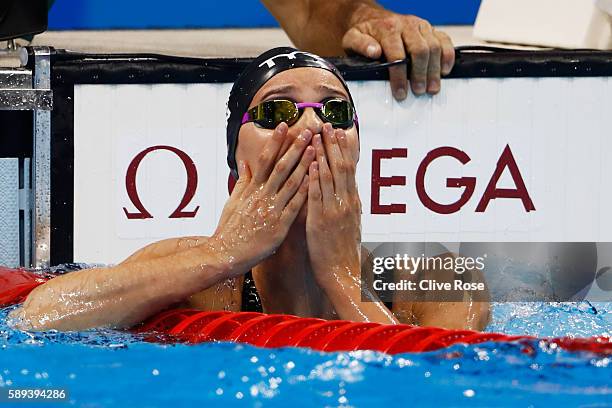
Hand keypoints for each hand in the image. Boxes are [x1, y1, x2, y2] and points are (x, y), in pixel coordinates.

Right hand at [213, 123, 314, 274]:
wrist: (227, 253)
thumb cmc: (230, 229)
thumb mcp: (233, 202)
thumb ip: (242, 182)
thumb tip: (245, 164)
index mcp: (251, 189)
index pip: (265, 159)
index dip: (276, 142)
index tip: (284, 126)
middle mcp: (262, 195)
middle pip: (280, 166)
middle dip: (295, 148)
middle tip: (307, 131)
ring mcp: (272, 209)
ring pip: (291, 182)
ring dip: (304, 165)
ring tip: (315, 149)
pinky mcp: (280, 225)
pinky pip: (295, 205)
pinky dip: (304, 191)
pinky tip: (315, 179)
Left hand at [306, 123, 361, 284]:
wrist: (343, 272)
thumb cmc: (344, 250)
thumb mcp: (351, 223)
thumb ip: (347, 204)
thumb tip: (347, 190)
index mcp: (353, 201)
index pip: (350, 169)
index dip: (344, 149)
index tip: (339, 132)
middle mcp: (347, 202)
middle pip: (341, 166)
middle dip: (334, 144)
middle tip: (327, 125)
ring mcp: (334, 209)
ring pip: (330, 175)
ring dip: (322, 153)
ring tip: (316, 135)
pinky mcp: (321, 219)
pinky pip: (317, 193)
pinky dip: (314, 175)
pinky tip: (309, 162)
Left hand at [342, 6, 454, 99]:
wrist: (373, 19)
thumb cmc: (365, 33)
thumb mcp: (352, 38)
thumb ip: (360, 45)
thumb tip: (373, 52)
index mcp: (388, 29)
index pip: (397, 54)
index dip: (399, 76)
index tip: (400, 93)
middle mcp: (406, 25)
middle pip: (420, 50)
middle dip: (421, 74)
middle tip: (419, 91)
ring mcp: (421, 26)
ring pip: (435, 47)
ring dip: (434, 70)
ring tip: (431, 88)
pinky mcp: (430, 29)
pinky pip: (445, 40)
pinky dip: (447, 56)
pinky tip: (444, 71)